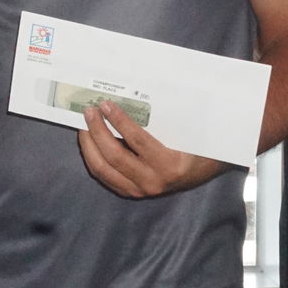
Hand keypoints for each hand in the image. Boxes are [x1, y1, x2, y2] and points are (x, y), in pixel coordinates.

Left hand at [77, 100, 226, 197]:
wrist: (203, 171)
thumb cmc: (195, 146)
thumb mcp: (185, 131)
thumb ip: (161, 119)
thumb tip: (131, 94)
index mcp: (169, 165)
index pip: (137, 140)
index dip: (119, 120)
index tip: (106, 104)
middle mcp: (153, 182)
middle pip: (114, 156)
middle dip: (97, 131)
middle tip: (89, 111)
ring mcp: (140, 190)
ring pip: (103, 169)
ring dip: (89, 145)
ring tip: (84, 124)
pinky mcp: (131, 192)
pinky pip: (105, 175)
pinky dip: (93, 157)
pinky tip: (89, 141)